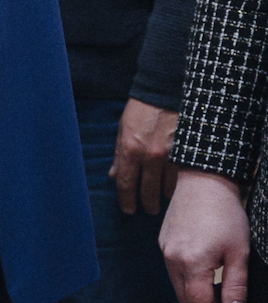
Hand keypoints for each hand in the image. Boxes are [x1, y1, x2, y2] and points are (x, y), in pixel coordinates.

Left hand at [112, 97, 179, 214]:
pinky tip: (178, 189)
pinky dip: (180, 185)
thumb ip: (119, 154)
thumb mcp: (123, 129)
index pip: (126, 184)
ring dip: (165, 195)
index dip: (127, 200)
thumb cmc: (141, 110)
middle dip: (147, 203)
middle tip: (148, 209)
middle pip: (148, 191)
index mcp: (131, 149)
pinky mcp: (188, 153)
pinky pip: (184, 178)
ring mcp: (171, 156)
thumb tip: (113, 175)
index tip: (128, 210)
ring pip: (169, 187)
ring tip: (163, 199)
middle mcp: (150, 156)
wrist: (165, 92)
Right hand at [162, 169, 250, 302]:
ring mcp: (165, 250)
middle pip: (185, 300)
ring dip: (199, 293)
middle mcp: (172, 259)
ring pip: (179, 286)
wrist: (204, 181)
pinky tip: (208, 266)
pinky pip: (174, 270)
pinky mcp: (164, 242)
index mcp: (191, 262)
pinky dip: (190, 277)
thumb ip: (236, 286)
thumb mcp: (239, 252)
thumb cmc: (225, 213)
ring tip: (221, 284)